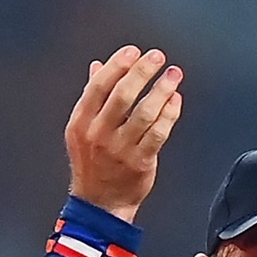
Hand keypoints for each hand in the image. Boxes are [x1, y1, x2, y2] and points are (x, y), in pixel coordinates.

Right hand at [65, 45, 182, 222]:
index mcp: (81, 124)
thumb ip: (92, 97)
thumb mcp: (83, 131)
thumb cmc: (93, 165)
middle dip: (143, 71)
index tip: (134, 52)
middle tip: (157, 57)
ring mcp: (120, 150)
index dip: (118, 65)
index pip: (98, 86)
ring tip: (173, 75)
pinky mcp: (140, 162)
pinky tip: (175, 101)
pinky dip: (170, 113)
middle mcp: (99, 135)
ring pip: (145, 112)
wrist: (100, 204)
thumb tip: (97, 66)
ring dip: (162, 89)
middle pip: (123, 95)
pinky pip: (159, 132)